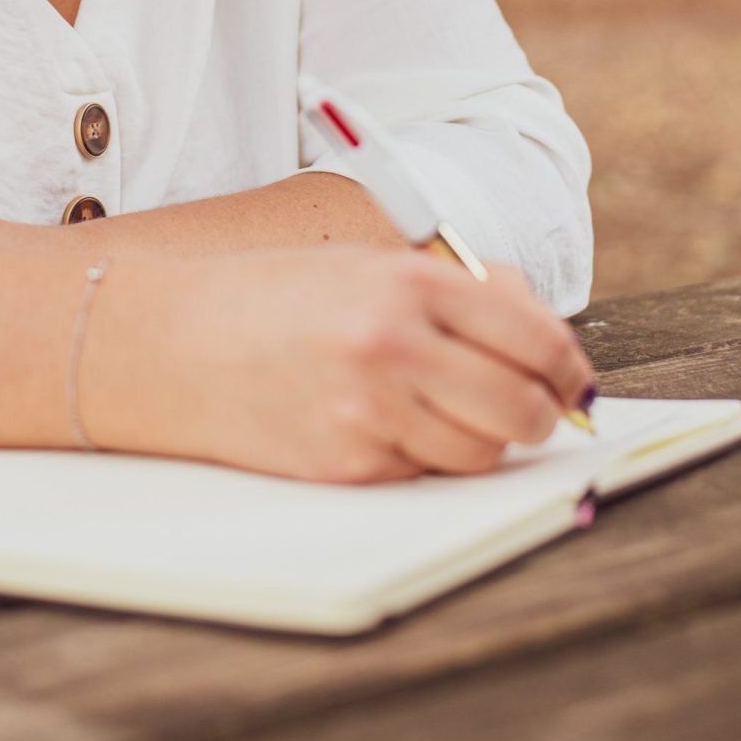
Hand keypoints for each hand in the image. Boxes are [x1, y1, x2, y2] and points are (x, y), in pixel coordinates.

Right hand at [87, 245, 597, 483]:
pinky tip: (392, 428)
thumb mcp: (365, 264)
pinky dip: (426, 460)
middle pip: (521, 406)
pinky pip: (424, 476)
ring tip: (454, 415)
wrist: (168, 344)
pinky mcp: (347, 466)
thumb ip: (456, 289)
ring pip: (481, 452)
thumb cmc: (270, 298)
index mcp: (408, 283)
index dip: (568, 368)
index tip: (572, 380)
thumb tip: (540, 328)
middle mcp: (395, 346)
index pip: (535, 337)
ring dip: (485, 442)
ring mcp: (370, 413)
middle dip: (541, 415)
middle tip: (535, 411)